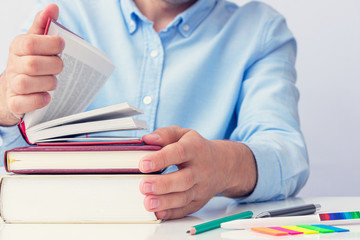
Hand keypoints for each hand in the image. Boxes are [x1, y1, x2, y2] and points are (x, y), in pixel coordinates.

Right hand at [0, 4, 63, 125]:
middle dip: (53, 66)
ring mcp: (12, 84)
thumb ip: (44, 25)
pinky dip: (38, 100)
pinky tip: (46, 97)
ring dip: (48, 83)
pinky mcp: (15, 102)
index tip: (61, 45)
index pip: (31, 42)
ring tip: (52, 82)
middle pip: (33, 64)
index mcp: (18, 47)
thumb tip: (52, 7)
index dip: (50, 44)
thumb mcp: (36, 43)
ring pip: (27, 83)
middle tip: (59, 67)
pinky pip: (24, 102)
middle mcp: (13, 65)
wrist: (16, 89)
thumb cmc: (31, 62)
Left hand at [139, 126, 257, 219]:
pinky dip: (172, 213)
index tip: (143, 164)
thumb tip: (147, 139)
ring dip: (165, 202)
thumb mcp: (184, 134)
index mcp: (194, 148)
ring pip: (184, 197)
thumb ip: (165, 134)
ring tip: (148, 203)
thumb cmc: (197, 148)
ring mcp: (200, 187)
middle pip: (183, 179)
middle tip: (144, 186)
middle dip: (163, 184)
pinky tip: (158, 212)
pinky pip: (186, 209)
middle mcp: (200, 169)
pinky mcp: (198, 201)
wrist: (223, 165)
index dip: (161, 158)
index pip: (179, 152)